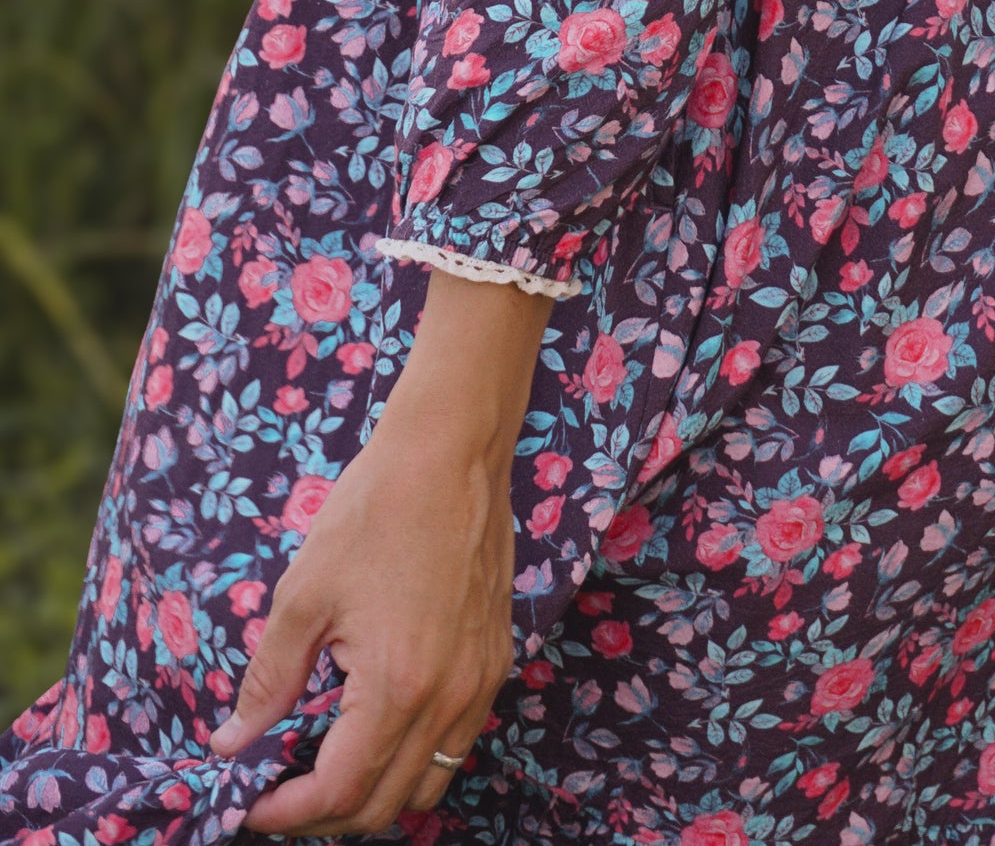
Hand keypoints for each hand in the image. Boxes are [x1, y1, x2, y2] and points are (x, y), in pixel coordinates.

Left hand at [210, 273, 550, 835]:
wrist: (452, 451)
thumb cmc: (374, 511)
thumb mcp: (303, 594)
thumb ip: (267, 679)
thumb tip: (231, 743)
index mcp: (396, 686)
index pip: (338, 792)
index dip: (287, 815)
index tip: (250, 808)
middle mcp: (447, 699)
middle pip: (384, 806)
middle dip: (324, 816)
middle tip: (279, 795)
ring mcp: (480, 683)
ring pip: (429, 785)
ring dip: (372, 795)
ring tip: (324, 770)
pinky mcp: (495, 662)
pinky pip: (456, 743)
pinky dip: (413, 760)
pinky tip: (375, 729)